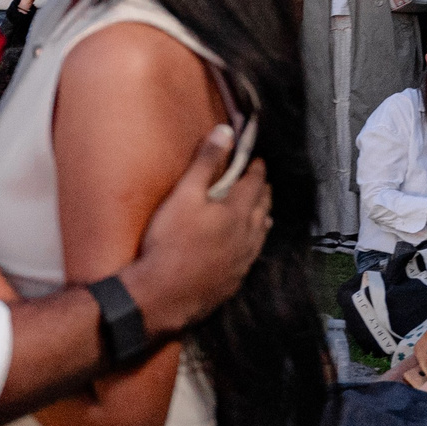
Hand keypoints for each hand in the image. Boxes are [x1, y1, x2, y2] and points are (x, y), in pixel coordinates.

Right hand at [118, 124, 272, 337]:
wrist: (163, 294)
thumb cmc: (170, 242)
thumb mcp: (184, 195)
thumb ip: (206, 162)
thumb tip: (226, 131)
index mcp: (237, 212)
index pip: (255, 183)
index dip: (256, 169)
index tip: (257, 160)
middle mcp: (247, 236)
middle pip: (263, 208)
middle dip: (263, 191)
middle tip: (261, 182)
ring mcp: (243, 261)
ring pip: (261, 234)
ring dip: (261, 218)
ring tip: (261, 212)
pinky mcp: (233, 280)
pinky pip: (251, 257)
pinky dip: (252, 244)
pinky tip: (245, 248)